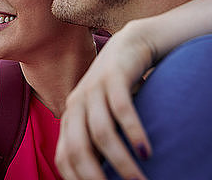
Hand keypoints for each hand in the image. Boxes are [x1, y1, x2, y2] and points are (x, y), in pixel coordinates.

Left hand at [55, 21, 155, 179]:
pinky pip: (121, 109)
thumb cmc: (119, 89)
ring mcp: (93, 88)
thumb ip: (99, 142)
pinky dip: (133, 132)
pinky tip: (146, 152)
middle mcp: (76, 104)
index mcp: (71, 117)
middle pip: (79, 149)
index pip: (65, 158)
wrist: (131, 44)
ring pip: (101, 133)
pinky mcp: (113, 75)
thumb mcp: (105, 116)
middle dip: (96, 178)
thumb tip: (102, 176)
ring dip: (121, 162)